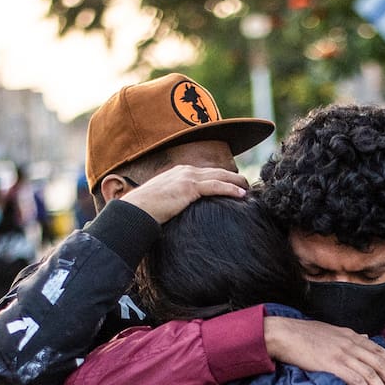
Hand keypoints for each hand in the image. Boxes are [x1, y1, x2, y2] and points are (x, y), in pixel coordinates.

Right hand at [120, 165, 248, 223]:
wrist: (135, 210)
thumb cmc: (145, 211)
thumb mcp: (163, 202)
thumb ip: (175, 202)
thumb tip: (179, 213)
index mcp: (179, 173)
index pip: (206, 173)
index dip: (222, 177)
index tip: (234, 184)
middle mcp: (185, 171)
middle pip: (217, 172)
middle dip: (234, 177)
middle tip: (248, 185)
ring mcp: (187, 177)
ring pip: (220, 176)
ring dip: (237, 182)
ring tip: (249, 189)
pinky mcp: (189, 188)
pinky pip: (216, 186)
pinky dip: (231, 189)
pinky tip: (242, 194)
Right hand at [263, 316, 384, 384]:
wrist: (285, 334)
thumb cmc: (303, 334)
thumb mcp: (331, 331)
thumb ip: (349, 336)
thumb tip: (364, 338)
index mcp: (351, 336)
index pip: (378, 350)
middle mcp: (351, 344)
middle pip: (380, 364)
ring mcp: (343, 355)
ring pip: (372, 375)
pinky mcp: (333, 366)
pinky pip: (357, 382)